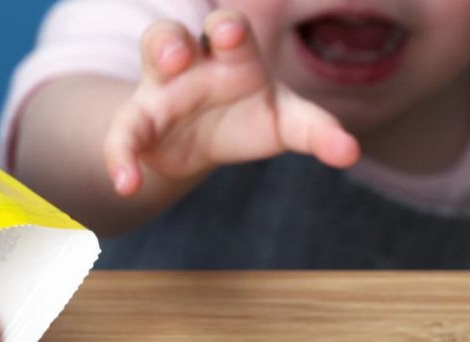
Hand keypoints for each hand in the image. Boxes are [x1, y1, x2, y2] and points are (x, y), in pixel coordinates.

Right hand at [104, 9, 359, 195]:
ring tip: (140, 112)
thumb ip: (316, 132)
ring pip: (136, 82)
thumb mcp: (286, 123)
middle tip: (178, 57)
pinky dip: (121, 160)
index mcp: (232, 54)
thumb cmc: (251, 117)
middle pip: (170, 35)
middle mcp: (189, 62)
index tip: (227, 33)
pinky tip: (127, 186)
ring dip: (134, 103)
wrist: (206, 143)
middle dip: (171, 42)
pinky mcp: (137, 126)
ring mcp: (157, 91)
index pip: (226, 30)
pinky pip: (122, 138)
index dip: (225, 28)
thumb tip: (348, 152)